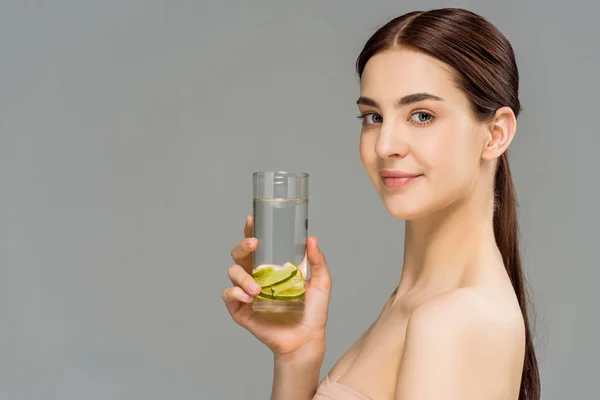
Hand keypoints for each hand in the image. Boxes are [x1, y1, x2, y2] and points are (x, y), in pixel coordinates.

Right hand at [222, 215, 331, 357]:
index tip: (252, 219)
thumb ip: (317, 261)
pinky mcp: (241, 311)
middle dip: (242, 247)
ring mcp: (247, 294)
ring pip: (232, 274)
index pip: (257, 247)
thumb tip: (311, 239)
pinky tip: (249, 297)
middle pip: (239, 256)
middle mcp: (257, 278)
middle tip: (253, 245)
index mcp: (271, 269)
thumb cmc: (313, 312)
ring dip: (242, 277)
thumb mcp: (320, 283)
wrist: (307, 339)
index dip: (250, 231)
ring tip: (257, 289)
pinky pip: (229, 296)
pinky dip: (235, 294)